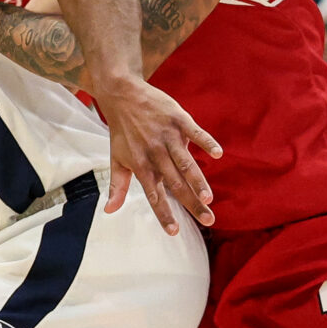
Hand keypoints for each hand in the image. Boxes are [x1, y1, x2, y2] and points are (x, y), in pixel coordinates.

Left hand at [94, 73, 218, 230]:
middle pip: (175, 183)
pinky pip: (195, 132)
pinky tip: (217, 154)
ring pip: (185, 162)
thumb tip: (109, 211)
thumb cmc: (122, 132)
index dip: (163, 214)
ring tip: (209, 197)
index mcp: (141, 166)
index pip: (154, 196)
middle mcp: (155, 153)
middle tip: (208, 220)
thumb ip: (117, 186)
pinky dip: (205, 142)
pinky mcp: (178, 119)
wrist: (122, 95)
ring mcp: (167, 136)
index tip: (174, 232)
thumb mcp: (116, 159)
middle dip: (191, 203)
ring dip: (198, 180)